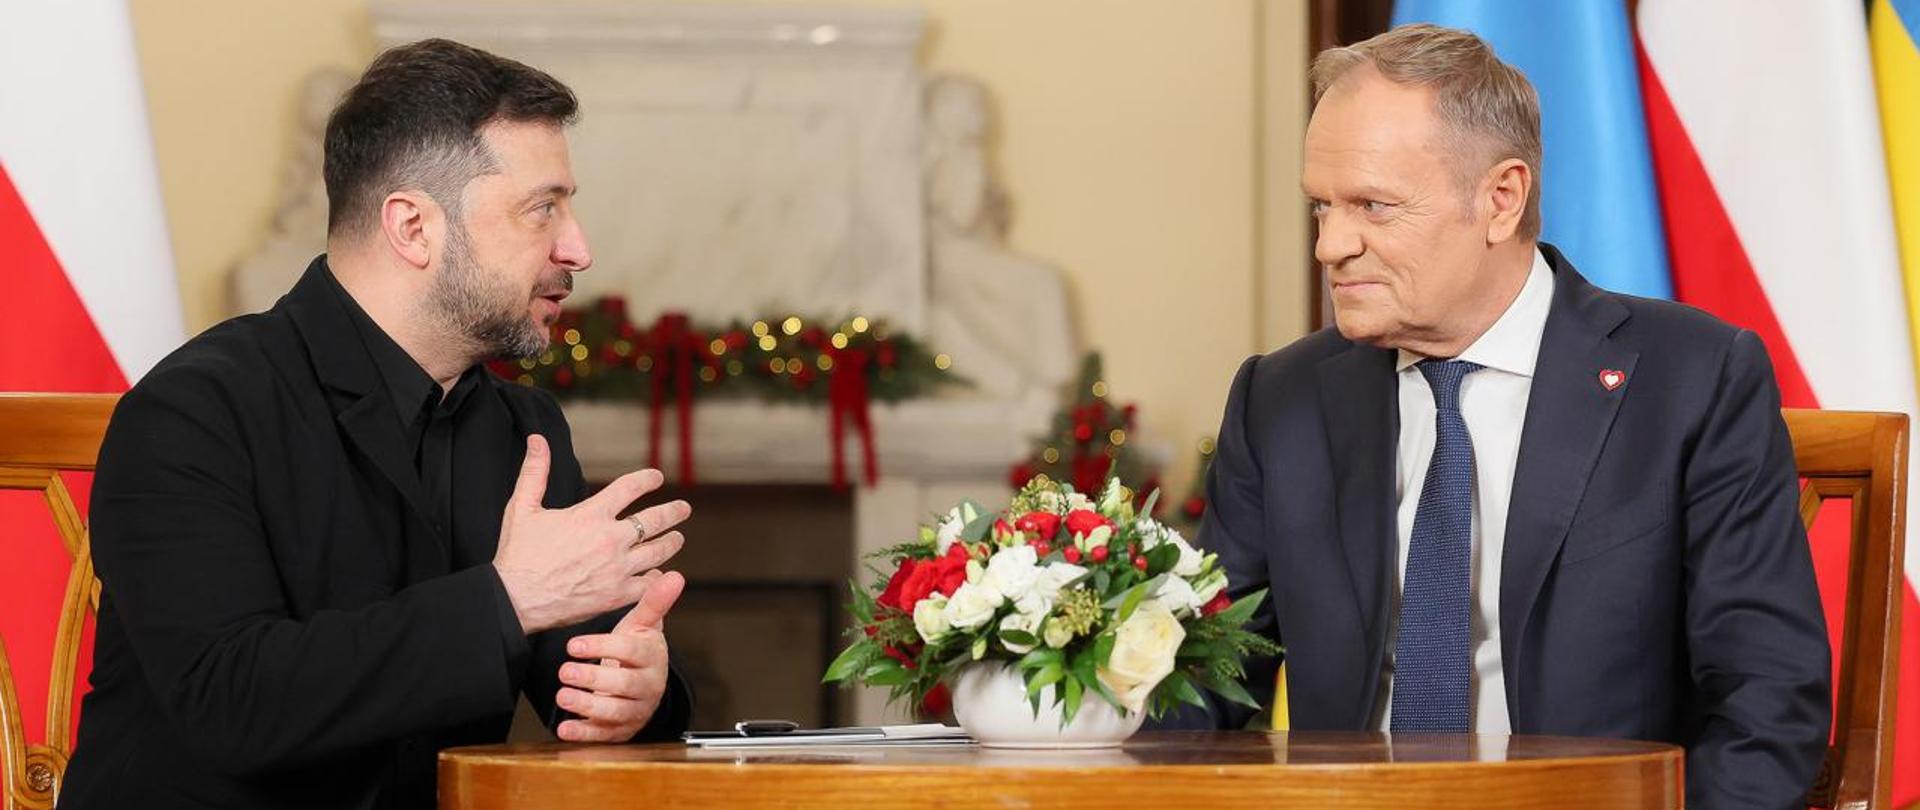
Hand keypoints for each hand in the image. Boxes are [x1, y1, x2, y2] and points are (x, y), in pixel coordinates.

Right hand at [493, 434, 689, 633]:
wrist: (515, 600)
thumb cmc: (518, 555)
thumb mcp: (522, 507)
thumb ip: (535, 472)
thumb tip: (537, 440)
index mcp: (590, 514)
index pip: (630, 487)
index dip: (647, 479)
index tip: (656, 477)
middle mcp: (610, 539)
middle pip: (655, 519)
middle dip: (674, 511)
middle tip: (684, 509)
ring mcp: (617, 568)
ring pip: (658, 551)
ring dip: (672, 542)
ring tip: (677, 538)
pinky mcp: (617, 595)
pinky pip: (649, 583)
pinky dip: (657, 576)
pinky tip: (659, 572)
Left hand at [555, 569, 685, 741]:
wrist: (644, 684)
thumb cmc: (638, 651)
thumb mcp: (643, 625)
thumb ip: (654, 602)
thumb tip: (675, 575)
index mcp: (653, 657)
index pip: (630, 651)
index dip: (603, 647)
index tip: (574, 645)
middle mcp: (648, 686)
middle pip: (624, 683)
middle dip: (593, 678)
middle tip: (565, 671)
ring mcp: (635, 710)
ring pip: (614, 711)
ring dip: (587, 705)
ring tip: (563, 695)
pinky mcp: (621, 730)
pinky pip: (603, 735)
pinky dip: (584, 733)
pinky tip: (565, 728)